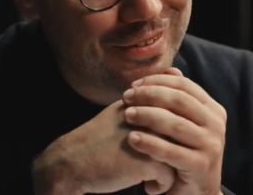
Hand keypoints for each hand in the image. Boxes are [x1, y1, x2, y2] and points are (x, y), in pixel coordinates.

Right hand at [31, 98, 176, 194]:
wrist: (72, 162)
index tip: (156, 149)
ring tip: (150, 175)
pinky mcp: (148, 160)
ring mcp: (152, 137)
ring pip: (179, 157)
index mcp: (147, 102)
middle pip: (180, 138)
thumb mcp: (125, 107)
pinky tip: (145, 186)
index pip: (176, 116)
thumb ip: (152, 94)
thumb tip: (176, 71)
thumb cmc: (101, 138)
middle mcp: (152, 116)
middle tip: (156, 164)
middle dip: (173, 154)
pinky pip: (169, 177)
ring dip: (168, 171)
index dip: (169, 138)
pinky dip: (159, 186)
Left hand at [122, 67, 226, 194]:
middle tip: (127, 96)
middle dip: (149, 95)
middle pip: (179, 101)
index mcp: (213, 109)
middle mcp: (216, 125)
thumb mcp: (187, 123)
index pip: (184, 86)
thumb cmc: (186, 153)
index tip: (135, 84)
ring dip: (147, 116)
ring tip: (127, 114)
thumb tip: (170, 70)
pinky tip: (132, 138)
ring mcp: (211, 145)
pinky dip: (149, 142)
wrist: (197, 192)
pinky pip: (170, 151)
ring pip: (174, 124)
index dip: (158, 81)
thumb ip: (180, 98)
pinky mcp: (201, 166)